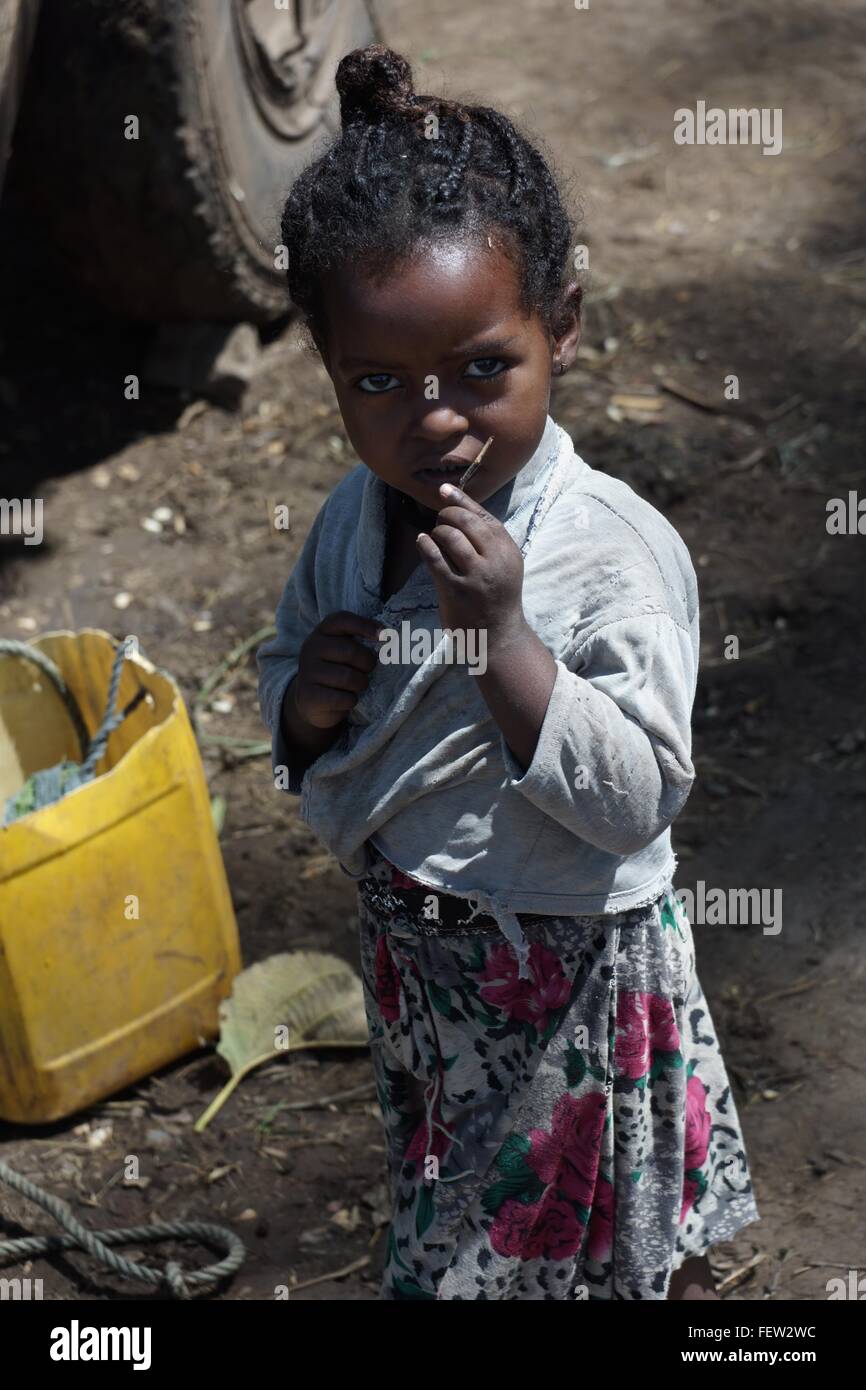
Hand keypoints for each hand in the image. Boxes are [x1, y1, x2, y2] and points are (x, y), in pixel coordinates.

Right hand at [293, 610, 381, 728]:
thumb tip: (388, 636)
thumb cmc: (337, 670)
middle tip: (368, 670)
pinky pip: (341, 698)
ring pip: (347, 677)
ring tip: (358, 686)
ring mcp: (307, 672)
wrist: (313, 702)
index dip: (364, 625)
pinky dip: (350, 701)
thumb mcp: (345, 652)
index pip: (342, 620)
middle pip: (350, 651)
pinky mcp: (309, 696)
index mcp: (322, 632)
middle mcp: (311, 648)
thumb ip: (361, 641)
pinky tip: (346, 700)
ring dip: (360, 684)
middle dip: (367, 663)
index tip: (383, 635)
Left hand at [415, 484, 526, 644]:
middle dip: (447, 515)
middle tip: (440, 519)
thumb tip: (460, 506)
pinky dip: (425, 545)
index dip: (462, 500)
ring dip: (437, 531)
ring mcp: (475, 576)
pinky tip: (422, 541)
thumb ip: (489, 539)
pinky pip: (435, 559)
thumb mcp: (505, 563)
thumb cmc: (498, 594)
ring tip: (435, 536)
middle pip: (465, 522)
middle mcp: (494, 560)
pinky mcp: (455, 590)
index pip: (484, 516)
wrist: (498, 635)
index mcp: (508, 550)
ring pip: (450, 537)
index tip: (445, 490)